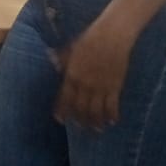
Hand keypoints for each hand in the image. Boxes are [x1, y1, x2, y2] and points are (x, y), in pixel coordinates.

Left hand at [55, 16, 134, 130]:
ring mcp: (100, 87)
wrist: (112, 36)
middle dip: (80, 120)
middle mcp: (84, 84)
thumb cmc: (90, 38)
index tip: (60, 120)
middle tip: (80, 128)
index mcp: (71, 75)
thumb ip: (61, 58)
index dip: (62, 110)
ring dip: (95, 122)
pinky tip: (112, 121)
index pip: (64, 98)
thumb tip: (50, 57)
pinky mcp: (115, 87)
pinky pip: (112, 106)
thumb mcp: (71, 48)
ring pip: (96, 111)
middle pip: (80, 108)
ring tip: (95, 129)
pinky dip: (112, 115)